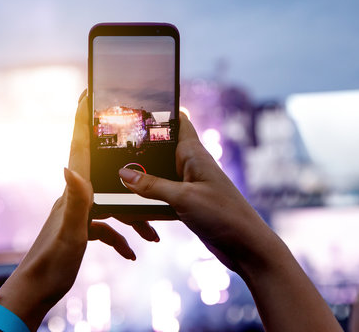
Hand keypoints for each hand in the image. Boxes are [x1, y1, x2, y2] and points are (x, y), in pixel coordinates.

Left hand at [0, 91, 158, 330]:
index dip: (82, 120)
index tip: (87, 93)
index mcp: (72, 193)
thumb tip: (70, 166)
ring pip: (113, 205)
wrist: (36, 293)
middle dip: (126, 168)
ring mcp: (79, 215)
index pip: (78, 148)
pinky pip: (108, 228)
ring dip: (133, 219)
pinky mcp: (81, 231)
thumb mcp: (69, 233)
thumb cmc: (49, 265)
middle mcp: (75, 198)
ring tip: (152, 235)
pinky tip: (132, 253)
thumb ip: (75, 201)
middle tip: (143, 153)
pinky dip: (121, 238)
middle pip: (106, 175)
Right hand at [119, 113, 342, 331]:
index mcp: (194, 154)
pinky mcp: (187, 204)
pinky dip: (149, 200)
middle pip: (161, 150)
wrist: (246, 247)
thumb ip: (152, 186)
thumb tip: (123, 174)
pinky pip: (162, 197)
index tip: (135, 110)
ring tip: (115, 178)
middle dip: (140, 151)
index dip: (160, 113)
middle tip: (112, 149)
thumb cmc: (223, 216)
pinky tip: (132, 205)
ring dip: (142, 180)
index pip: (178, 122)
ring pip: (159, 176)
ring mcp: (189, 185)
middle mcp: (191, 165)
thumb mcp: (183, 198)